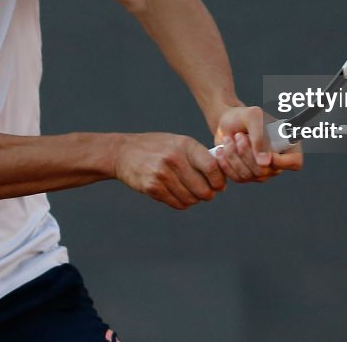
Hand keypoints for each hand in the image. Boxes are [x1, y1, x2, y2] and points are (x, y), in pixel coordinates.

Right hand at [112, 133, 226, 209]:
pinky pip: (177, 203)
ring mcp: (162, 173)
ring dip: (193, 199)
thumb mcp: (178, 142)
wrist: (124, 152)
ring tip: (188, 191)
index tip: (219, 186)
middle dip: (207, 194)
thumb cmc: (157, 147)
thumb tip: (222, 178)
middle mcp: (174, 158)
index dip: (219, 181)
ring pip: (191, 199)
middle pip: (204, 189)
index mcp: (185, 144)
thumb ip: (199, 156)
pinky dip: (181, 203)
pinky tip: (176, 194)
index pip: (212, 167)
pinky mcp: (152, 187)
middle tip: (205, 193)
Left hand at [213, 106, 303, 182]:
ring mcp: (261, 171)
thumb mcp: (253, 117)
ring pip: (249, 175)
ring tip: (230, 139)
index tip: (265, 151)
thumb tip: (264, 162)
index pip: (295, 162)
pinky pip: (237, 177)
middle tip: (239, 136)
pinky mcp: (246, 176)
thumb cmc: (243, 117)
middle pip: (265, 170)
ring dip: (234, 155)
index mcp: (286, 145)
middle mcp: (276, 162)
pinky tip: (222, 150)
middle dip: (247, 152)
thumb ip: (260, 137)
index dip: (281, 161)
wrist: (225, 122)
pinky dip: (226, 163)